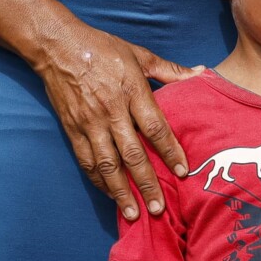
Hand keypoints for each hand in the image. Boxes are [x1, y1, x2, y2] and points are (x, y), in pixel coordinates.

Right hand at [34, 22, 202, 220]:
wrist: (58, 46)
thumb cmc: (103, 48)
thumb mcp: (139, 54)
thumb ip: (170, 70)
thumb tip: (202, 73)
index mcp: (132, 91)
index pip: (155, 128)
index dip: (169, 152)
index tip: (182, 172)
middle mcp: (111, 111)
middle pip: (132, 154)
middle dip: (147, 183)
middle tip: (159, 208)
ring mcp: (90, 123)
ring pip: (108, 164)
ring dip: (121, 192)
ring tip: (134, 213)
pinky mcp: (72, 129)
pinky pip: (87, 160)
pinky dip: (99, 180)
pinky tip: (110, 195)